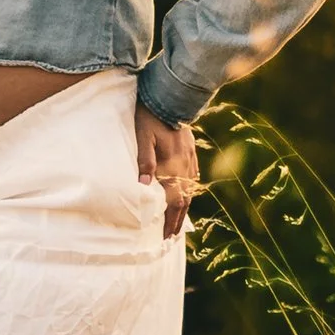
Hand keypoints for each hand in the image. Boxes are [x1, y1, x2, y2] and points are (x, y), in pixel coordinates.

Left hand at [134, 104, 197, 238]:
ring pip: (189, 190)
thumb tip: (145, 185)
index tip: (165, 235)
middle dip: (177, 220)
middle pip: (184, 200)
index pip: (174, 200)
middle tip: (170, 237)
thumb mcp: (142, 137)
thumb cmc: (150, 116)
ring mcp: (190, 159)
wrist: (171, 96)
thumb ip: (144, 160)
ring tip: (177, 222)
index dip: (170, 219)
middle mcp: (184, 165)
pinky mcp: (191, 151)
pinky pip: (192, 177)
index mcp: (173, 165)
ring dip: (183, 208)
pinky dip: (188, 191)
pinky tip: (185, 195)